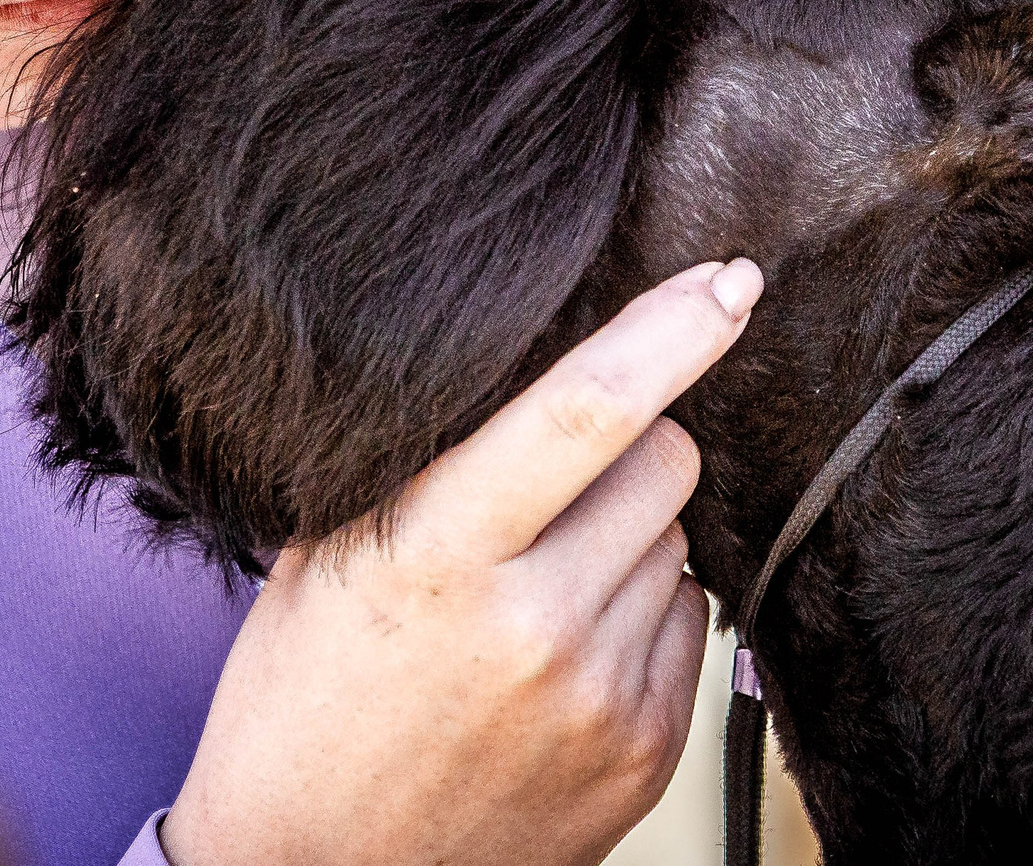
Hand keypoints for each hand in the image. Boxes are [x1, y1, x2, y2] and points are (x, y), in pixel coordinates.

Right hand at [161, 258, 763, 865]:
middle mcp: (533, 627)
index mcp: (437, 556)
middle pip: (664, 462)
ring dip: (625, 540)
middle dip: (630, 445)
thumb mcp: (326, 560)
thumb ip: (427, 465)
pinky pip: (686, 624)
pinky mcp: (646, 752)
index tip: (729, 279)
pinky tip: (557, 657)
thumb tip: (542, 361)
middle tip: (554, 485)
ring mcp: (601, 698)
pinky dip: (636, 617)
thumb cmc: (303, 703)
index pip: (584, 411)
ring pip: (675, 543)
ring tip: (531, 595)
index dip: (669, 331)